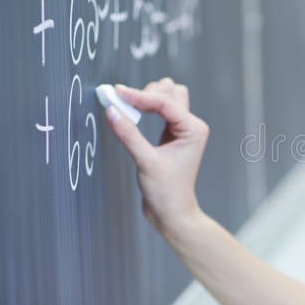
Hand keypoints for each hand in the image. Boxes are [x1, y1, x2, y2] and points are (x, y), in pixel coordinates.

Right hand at [103, 77, 209, 233]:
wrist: (172, 212)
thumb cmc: (166, 192)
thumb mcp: (145, 161)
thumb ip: (128, 134)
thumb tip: (111, 110)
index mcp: (193, 129)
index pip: (165, 102)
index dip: (139, 95)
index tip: (115, 92)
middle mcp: (191, 126)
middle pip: (170, 92)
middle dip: (146, 93)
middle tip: (122, 104)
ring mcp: (182, 130)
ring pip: (167, 98)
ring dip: (147, 98)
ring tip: (126, 110)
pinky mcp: (171, 135)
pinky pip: (160, 111)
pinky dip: (145, 108)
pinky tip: (130, 115)